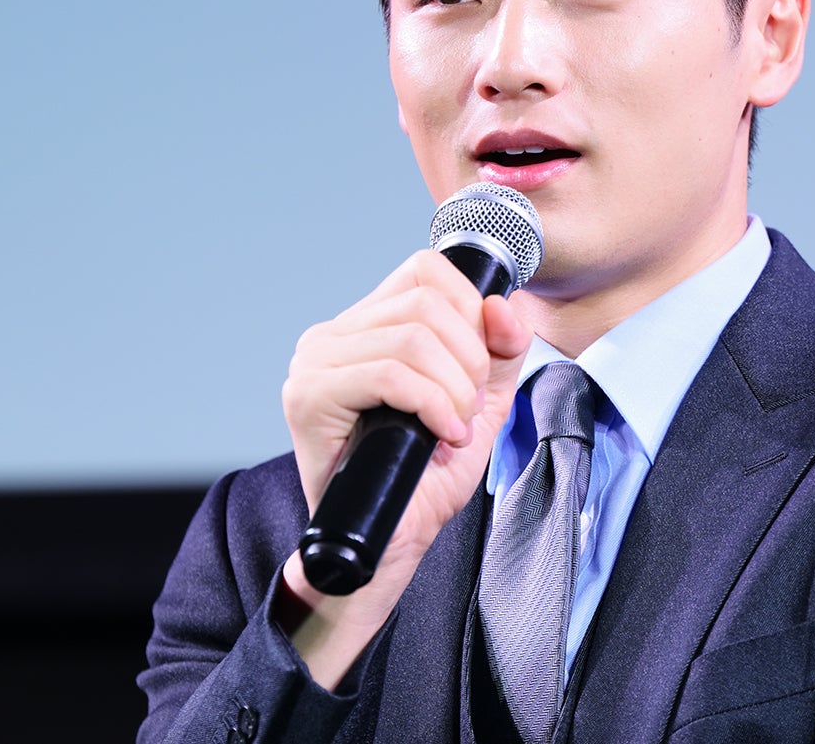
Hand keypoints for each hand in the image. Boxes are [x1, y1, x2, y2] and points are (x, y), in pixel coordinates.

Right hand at [275, 250, 530, 686]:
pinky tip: (442, 436)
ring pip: (412, 337)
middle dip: (469, 359)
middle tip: (468, 409)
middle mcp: (333, 335)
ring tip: (454, 427)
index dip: (470, 308)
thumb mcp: (482, 403)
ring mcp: (315, 363)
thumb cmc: (424, 476)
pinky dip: (432, 404)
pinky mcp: (309, 397)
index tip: (480, 367)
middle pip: (426, 301)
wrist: (386, 544)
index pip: (426, 270)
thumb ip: (501, 351)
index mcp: (368, 326)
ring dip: (454, 388)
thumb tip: (505, 304)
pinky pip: (389, 374)